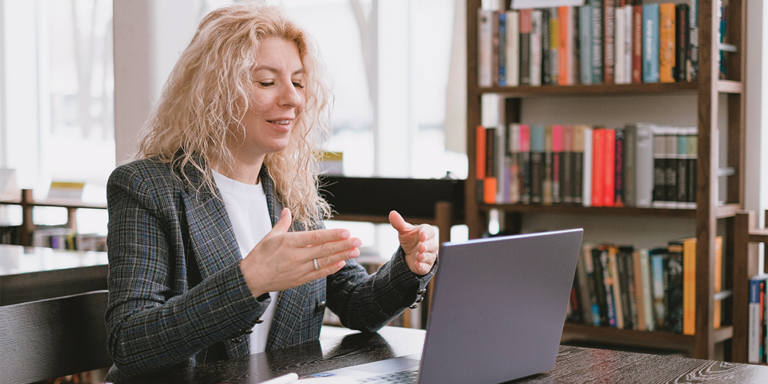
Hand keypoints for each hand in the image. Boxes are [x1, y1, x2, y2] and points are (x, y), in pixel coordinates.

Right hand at [240, 208, 361, 297]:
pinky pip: (318, 273)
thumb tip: (287, 210)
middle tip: (359, 240)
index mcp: (289, 242)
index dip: (332, 235)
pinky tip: (342, 263)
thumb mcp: (269, 236)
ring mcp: (299, 269)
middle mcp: (296, 256)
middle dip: (343, 245)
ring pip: (324, 261)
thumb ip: (282, 223)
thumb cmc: (259, 256)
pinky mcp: (300, 280)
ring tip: (355, 251)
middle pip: (324, 249)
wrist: (250, 279)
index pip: (315, 237)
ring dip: (342, 256)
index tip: (346, 231)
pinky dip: (331, 269)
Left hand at [389, 210, 437, 274]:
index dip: (426, 233)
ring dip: (424, 256)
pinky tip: (417, 265)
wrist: (409, 254)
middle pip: (431, 245)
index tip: (422, 235)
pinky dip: (422, 266)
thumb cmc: (410, 239)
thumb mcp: (404, 231)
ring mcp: (429, 256)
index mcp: (426, 232)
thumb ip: (399, 223)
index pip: (429, 231)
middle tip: (420, 246)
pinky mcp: (425, 266)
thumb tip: (392, 213)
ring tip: (418, 256)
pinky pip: (426, 267)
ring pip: (429, 256)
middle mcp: (431, 244)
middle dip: (426, 246)